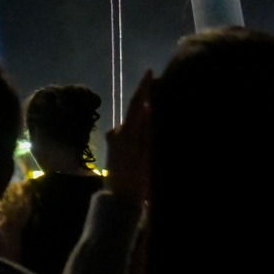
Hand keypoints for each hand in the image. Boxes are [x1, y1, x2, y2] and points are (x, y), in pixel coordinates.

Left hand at [104, 70, 154, 205]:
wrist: (120, 201)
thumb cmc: (137, 181)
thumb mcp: (146, 157)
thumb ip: (147, 133)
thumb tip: (147, 107)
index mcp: (126, 133)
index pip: (136, 104)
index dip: (143, 88)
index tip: (150, 72)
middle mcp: (118, 133)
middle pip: (134, 110)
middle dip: (144, 95)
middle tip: (157, 81)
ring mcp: (115, 140)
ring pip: (133, 120)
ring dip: (143, 111)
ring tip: (158, 100)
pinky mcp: (116, 147)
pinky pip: (131, 130)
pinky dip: (140, 124)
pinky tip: (149, 124)